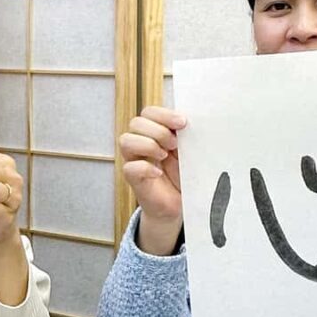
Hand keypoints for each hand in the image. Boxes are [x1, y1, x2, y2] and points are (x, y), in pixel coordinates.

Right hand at [119, 106, 186, 254]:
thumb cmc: (184, 175)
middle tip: (174, 144)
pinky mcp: (133, 178)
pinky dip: (146, 168)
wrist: (180, 203)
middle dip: (158, 131)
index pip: (149, 112)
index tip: (182, 123)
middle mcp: (141, 142)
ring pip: (126, 140)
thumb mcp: (189, 151)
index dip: (163, 114)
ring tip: (164, 156)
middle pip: (136, 123)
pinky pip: (130, 167)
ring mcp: (135, 159)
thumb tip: (190, 122)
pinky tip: (158, 173)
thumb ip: (186, 136)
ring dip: (148, 145)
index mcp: (154, 132)